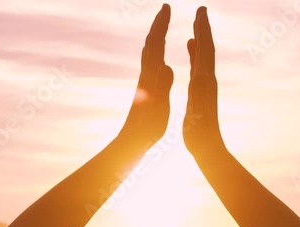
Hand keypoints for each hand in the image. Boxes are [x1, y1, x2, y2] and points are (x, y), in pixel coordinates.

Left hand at [118, 4, 173, 145]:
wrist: (132, 140)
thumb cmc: (147, 127)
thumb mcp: (158, 107)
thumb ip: (161, 86)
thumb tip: (165, 65)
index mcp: (150, 76)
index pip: (155, 44)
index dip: (161, 25)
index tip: (167, 7)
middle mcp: (145, 75)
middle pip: (150, 43)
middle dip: (158, 25)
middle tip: (165, 9)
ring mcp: (144, 82)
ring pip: (148, 53)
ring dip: (155, 37)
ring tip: (161, 27)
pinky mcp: (146, 90)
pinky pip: (150, 65)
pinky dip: (155, 54)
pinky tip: (158, 59)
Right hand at [183, 7, 224, 156]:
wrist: (207, 145)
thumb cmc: (198, 131)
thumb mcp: (197, 111)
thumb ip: (198, 93)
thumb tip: (200, 75)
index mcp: (205, 81)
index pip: (206, 50)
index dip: (203, 30)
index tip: (201, 11)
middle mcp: (208, 78)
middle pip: (207, 48)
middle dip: (204, 28)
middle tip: (201, 10)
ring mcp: (206, 83)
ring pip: (204, 54)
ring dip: (201, 38)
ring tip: (197, 25)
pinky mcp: (201, 88)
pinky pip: (199, 64)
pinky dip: (196, 52)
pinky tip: (192, 48)